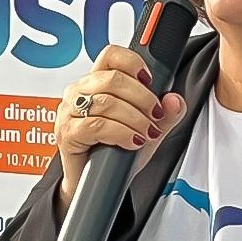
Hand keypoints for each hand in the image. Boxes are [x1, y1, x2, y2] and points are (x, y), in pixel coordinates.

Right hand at [55, 45, 186, 208]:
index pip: (110, 56)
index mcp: (95, 83)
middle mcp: (78, 92)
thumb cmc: (113, 154)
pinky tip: (132, 141)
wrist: (94, 184)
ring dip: (134, 118)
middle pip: (112, 78)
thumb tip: (175, 100)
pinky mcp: (67, 133)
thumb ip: (165, 115)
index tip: (150, 81)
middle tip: (155, 115)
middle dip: (142, 98)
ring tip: (146, 132)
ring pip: (106, 102)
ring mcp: (69, 112)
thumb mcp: (146, 130)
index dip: (133, 63)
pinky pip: (96, 125)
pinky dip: (121, 133)